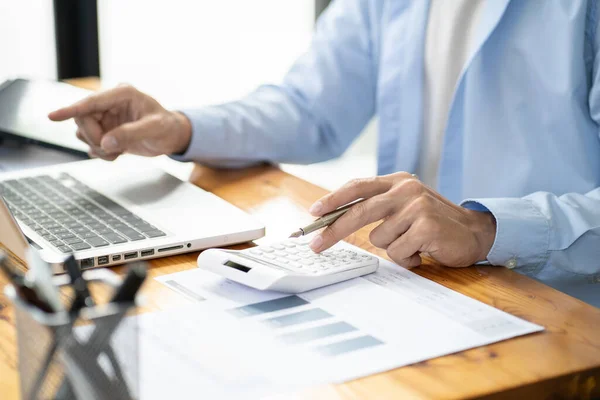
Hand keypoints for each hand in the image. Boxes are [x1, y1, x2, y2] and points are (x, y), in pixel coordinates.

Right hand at [48, 85, 191, 160]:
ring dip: (97, 146)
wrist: (171, 137)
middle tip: (112, 149)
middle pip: (83, 119)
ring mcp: (106, 116)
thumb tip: (106, 142)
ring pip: (83, 132)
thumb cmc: (167, 128)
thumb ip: (131, 134)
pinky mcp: (105, 129)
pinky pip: (90, 142)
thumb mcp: (155, 129)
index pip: (91, 102)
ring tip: (118, 151)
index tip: (52, 117)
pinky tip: (117, 153)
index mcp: (123, 94)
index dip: (71, 110)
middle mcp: (111, 103)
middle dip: (94, 138)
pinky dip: (101, 152)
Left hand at [308, 172, 496, 267]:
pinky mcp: (426, 226)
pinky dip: (407, 258)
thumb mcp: (406, 206)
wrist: (476, 232)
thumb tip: (337, 219)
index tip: (313, 213)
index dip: (333, 199)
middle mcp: (406, 189)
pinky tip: (424, 251)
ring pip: (379, 239)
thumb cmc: (434, 223)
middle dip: (334, 230)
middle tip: (315, 245)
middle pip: (359, 211)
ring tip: (413, 243)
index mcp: (398, 181)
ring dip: (393, 248)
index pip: (358, 186)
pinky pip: (398, 252)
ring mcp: (417, 207)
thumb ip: (379, 207)